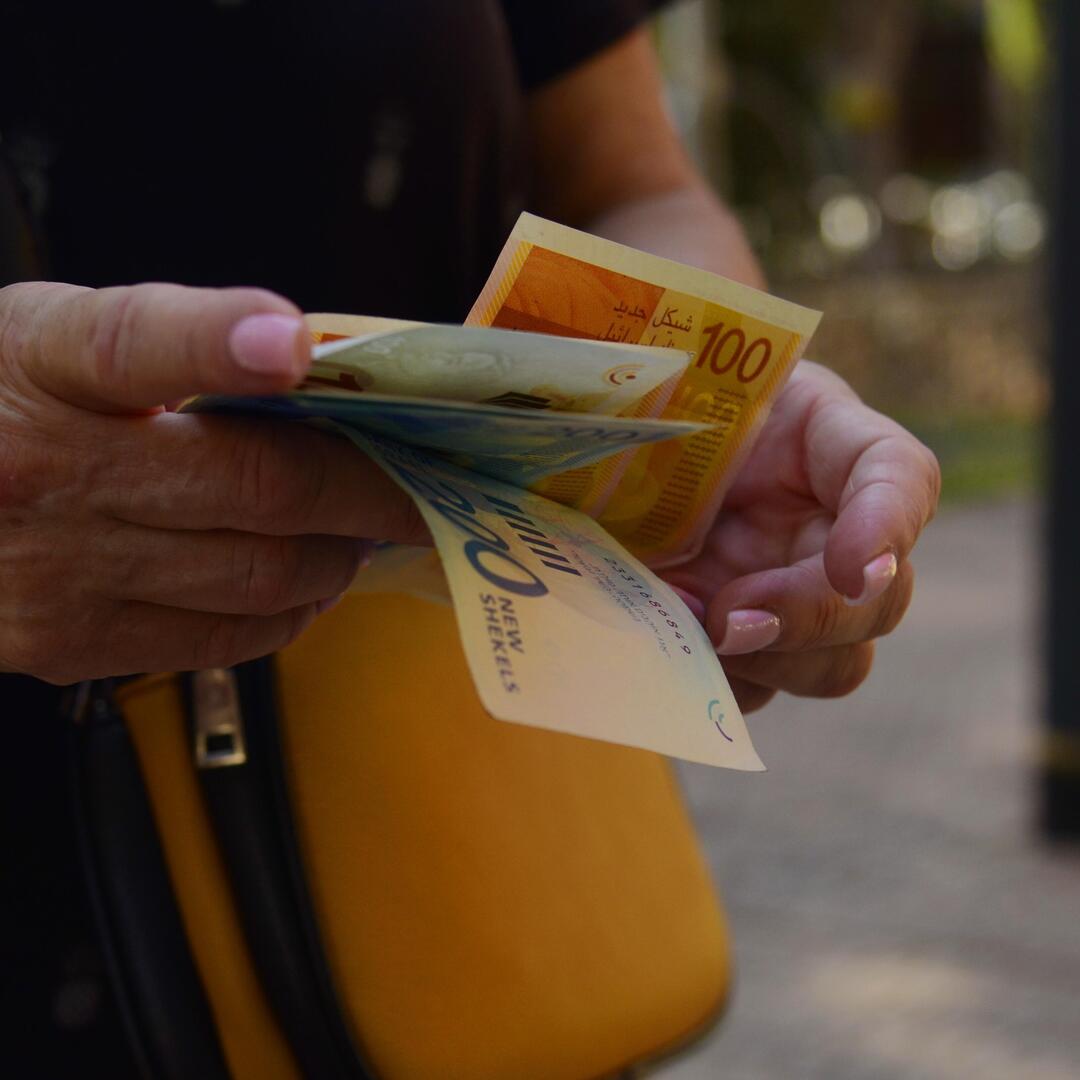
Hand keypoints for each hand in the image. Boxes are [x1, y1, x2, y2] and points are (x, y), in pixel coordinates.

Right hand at [0, 281, 426, 682]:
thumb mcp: (52, 337)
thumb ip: (168, 346)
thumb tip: (310, 378)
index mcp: (42, 364)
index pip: (134, 342)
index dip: (216, 339)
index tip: (288, 342)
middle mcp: (48, 471)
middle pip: (257, 487)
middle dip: (370, 488)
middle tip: (421, 482)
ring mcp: (60, 570)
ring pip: (261, 575)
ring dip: (341, 553)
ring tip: (367, 529)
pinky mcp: (67, 642)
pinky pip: (223, 641)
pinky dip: (290, 611)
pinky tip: (307, 582)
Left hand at [663, 361, 940, 713]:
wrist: (630, 442)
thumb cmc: (668, 396)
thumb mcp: (681, 377)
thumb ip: (682, 410)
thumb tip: (667, 517)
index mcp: (835, 445)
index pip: (900, 477)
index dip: (887, 527)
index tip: (849, 567)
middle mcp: (834, 532)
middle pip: (882, 601)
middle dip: (811, 619)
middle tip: (728, 618)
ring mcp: (793, 597)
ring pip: (833, 666)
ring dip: (765, 662)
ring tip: (681, 625)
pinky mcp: (747, 643)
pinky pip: (756, 690)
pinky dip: (715, 683)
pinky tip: (664, 648)